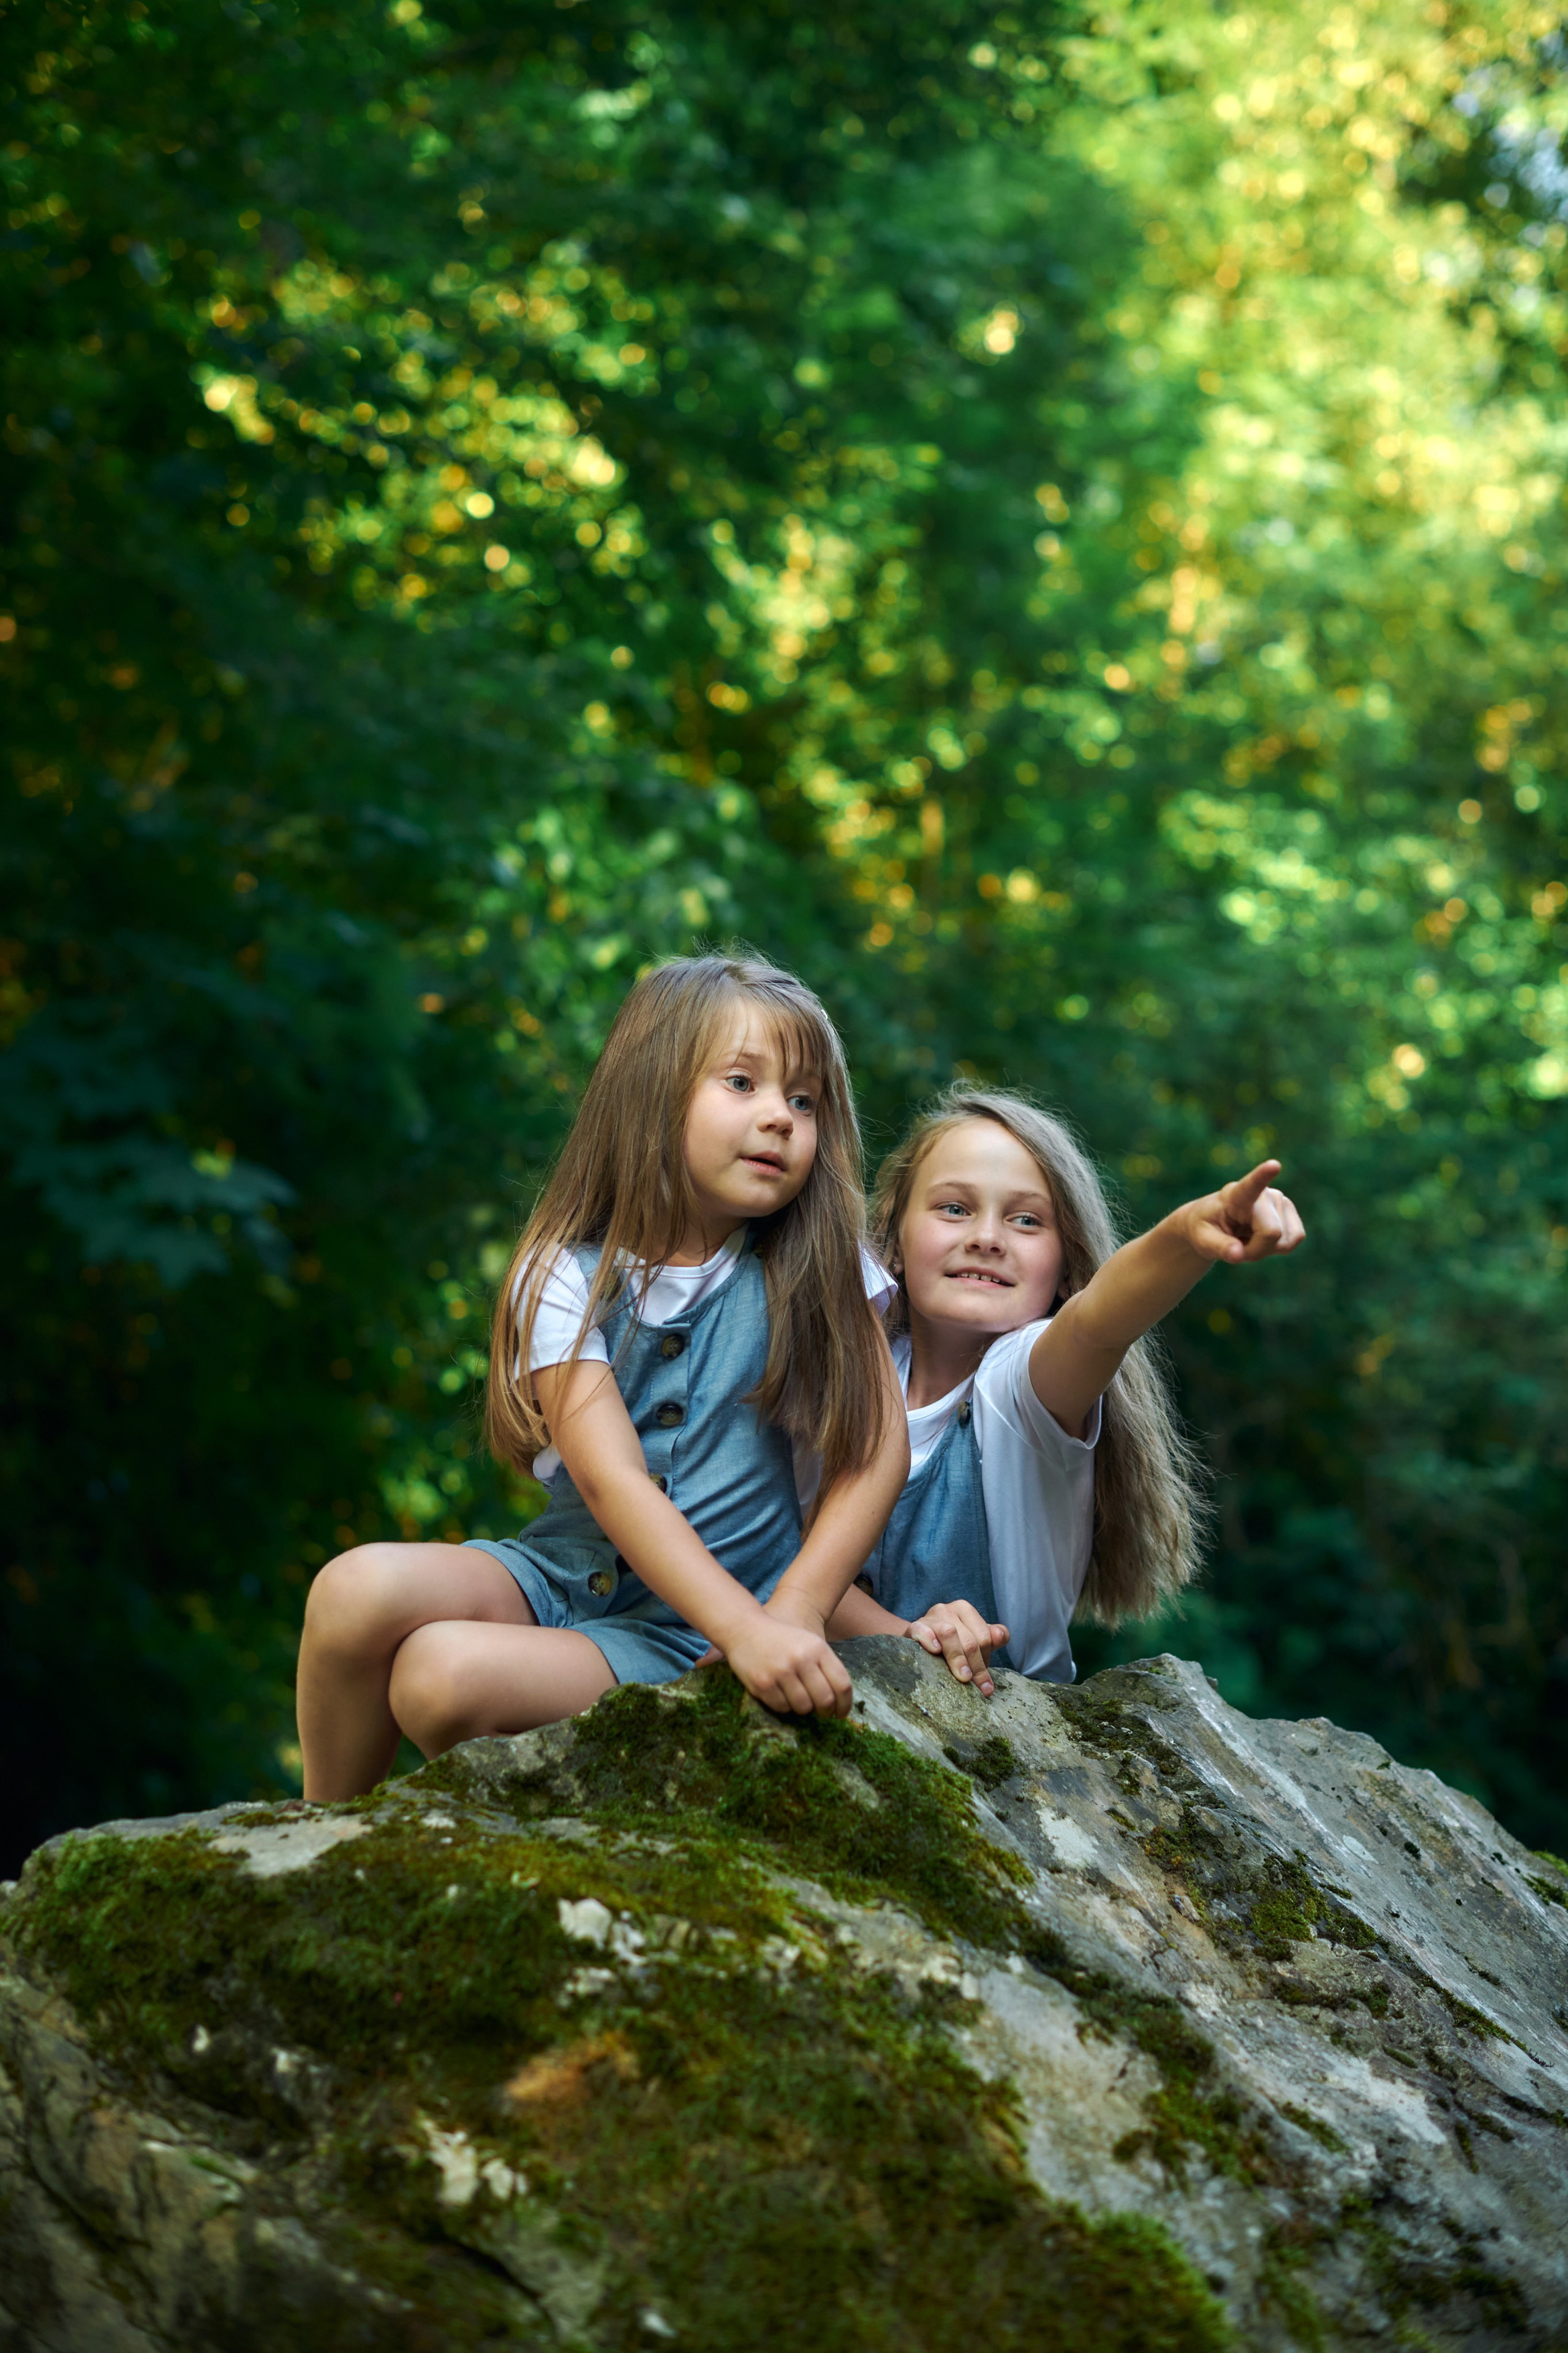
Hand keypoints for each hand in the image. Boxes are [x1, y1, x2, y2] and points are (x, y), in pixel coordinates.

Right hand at [722, 1595, 852, 1717]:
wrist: (744, 1628)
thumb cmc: (781, 1639)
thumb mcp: (808, 1643)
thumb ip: (825, 1667)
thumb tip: (839, 1701)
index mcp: (817, 1647)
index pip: (842, 1684)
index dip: (845, 1704)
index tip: (841, 1714)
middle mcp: (801, 1659)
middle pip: (824, 1700)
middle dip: (826, 1711)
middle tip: (822, 1713)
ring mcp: (781, 1672)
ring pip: (803, 1707)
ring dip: (803, 1708)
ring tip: (798, 1698)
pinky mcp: (762, 1683)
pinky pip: (782, 1707)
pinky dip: (784, 1706)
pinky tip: (780, 1694)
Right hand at [906, 1600, 1008, 1697]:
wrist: (917, 1641)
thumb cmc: (950, 1644)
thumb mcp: (973, 1640)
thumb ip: (991, 1638)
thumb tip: (1001, 1636)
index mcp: (965, 1610)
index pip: (984, 1636)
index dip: (986, 1659)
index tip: (985, 1681)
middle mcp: (948, 1610)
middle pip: (970, 1640)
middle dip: (977, 1667)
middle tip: (982, 1688)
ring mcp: (930, 1617)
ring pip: (949, 1633)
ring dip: (958, 1658)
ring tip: (964, 1678)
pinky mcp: (914, 1626)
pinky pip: (921, 1630)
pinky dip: (930, 1639)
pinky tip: (935, 1650)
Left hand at [1179, 1160, 1304, 1266]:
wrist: (1216, 1225)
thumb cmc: (1206, 1229)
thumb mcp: (1203, 1240)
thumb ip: (1219, 1247)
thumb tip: (1237, 1255)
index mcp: (1236, 1195)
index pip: (1251, 1185)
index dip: (1263, 1176)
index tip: (1273, 1165)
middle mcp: (1264, 1193)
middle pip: (1272, 1233)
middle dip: (1255, 1250)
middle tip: (1236, 1246)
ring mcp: (1281, 1201)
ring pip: (1284, 1241)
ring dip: (1265, 1250)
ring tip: (1247, 1239)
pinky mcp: (1291, 1213)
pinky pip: (1293, 1241)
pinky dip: (1277, 1248)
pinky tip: (1261, 1239)